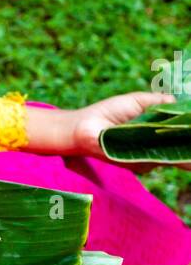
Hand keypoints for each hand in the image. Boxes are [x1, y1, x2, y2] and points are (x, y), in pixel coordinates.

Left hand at [27, 92, 174, 158]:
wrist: (83, 128)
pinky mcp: (141, 165)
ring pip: (175, 156)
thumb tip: (178, 100)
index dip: (187, 133)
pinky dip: (173, 152)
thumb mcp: (137, 101)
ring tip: (188, 140)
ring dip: (185, 149)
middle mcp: (153, 150)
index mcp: (153, 134)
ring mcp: (148, 160)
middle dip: (188, 145)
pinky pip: (161, 159)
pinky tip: (182, 146)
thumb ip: (159, 101)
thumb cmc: (107, 113)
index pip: (179, 137)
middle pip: (180, 151)